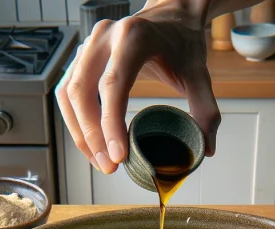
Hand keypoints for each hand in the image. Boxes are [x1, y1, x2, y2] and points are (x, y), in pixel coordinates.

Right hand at [55, 0, 220, 174]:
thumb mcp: (199, 73)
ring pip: (69, 94)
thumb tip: (206, 148)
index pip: (113, 84)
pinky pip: (68, 92)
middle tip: (109, 166)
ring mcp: (88, 45)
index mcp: (133, 37)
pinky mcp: (81, 57)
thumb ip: (206, 109)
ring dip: (80, 132)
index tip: (118, 156)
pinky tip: (91, 143)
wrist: (171, 16)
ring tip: (100, 161)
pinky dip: (75, 121)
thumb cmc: (181, 41)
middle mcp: (104, 38)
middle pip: (82, 91)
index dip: (111, 124)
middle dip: (92, 135)